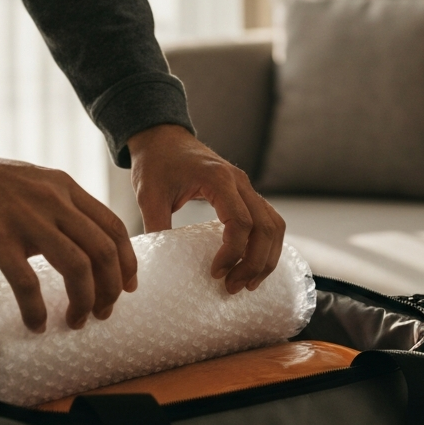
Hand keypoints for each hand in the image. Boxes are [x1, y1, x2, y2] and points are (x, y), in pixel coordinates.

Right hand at [0, 138, 136, 332]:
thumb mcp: (33, 182)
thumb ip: (58, 205)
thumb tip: (79, 241)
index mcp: (65, 187)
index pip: (113, 227)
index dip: (127, 262)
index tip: (127, 287)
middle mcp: (53, 201)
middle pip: (103, 251)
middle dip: (110, 289)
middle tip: (102, 312)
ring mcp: (25, 219)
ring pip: (77, 267)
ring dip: (83, 301)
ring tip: (76, 321)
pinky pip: (28, 282)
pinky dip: (36, 309)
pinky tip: (36, 323)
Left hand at [128, 124, 285, 292]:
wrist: (162, 137)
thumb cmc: (156, 163)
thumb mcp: (149, 195)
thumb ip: (156, 227)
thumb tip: (157, 266)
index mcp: (219, 179)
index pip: (241, 222)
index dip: (233, 253)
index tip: (216, 273)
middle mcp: (240, 181)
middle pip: (266, 227)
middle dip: (255, 262)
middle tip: (233, 287)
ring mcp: (246, 186)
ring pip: (274, 224)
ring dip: (266, 257)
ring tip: (247, 283)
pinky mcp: (245, 192)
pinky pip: (268, 220)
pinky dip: (266, 245)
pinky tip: (252, 264)